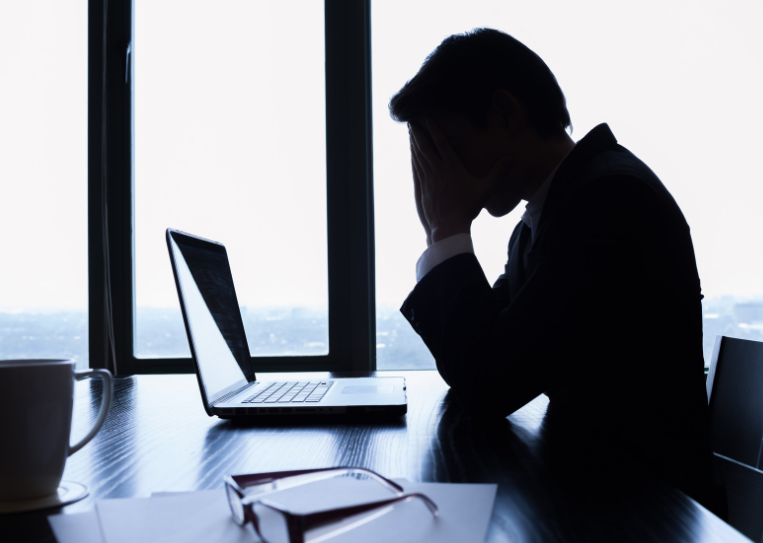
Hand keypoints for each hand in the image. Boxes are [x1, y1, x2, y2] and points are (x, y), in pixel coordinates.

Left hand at [409, 120, 511, 244]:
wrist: (448, 227)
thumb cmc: (467, 209)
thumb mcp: (485, 190)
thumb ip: (498, 173)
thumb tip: (510, 159)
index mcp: (452, 168)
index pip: (442, 144)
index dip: (434, 129)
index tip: (428, 118)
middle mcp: (438, 171)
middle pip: (425, 147)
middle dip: (419, 132)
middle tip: (412, 120)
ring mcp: (428, 180)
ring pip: (418, 156)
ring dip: (414, 142)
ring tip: (410, 131)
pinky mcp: (422, 188)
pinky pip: (416, 169)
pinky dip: (413, 158)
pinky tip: (411, 152)